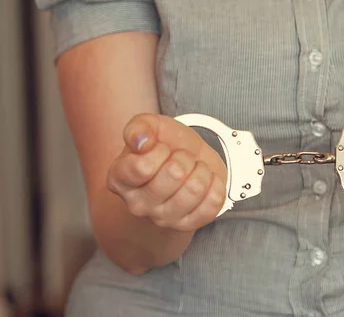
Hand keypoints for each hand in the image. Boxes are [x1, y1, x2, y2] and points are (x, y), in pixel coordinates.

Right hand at [107, 113, 227, 230]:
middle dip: (184, 157)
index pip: (143, 167)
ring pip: (196, 188)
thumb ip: (140, 126)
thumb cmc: (165, 145)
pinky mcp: (188, 225)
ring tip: (193, 169)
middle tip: (180, 158)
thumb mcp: (150, 125)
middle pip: (174, 175)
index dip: (160, 150)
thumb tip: (141, 142)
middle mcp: (137, 204)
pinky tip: (205, 181)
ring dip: (201, 170)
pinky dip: (216, 185)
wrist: (185, 164)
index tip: (161, 149)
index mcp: (120, 179)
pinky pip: (213, 202)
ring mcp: (163, 218)